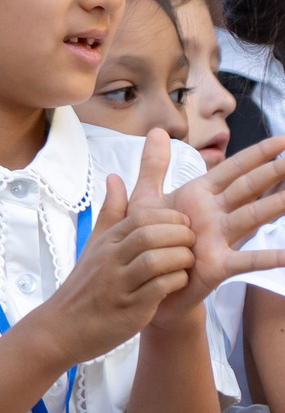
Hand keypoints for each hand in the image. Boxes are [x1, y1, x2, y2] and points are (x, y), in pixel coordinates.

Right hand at [29, 138, 197, 363]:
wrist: (62, 328)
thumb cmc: (86, 285)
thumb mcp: (95, 244)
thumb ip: (111, 211)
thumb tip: (114, 177)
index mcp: (107, 241)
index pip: (143, 215)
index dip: (171, 217)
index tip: (180, 227)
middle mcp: (111, 260)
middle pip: (152, 234)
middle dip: (181, 235)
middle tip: (189, 244)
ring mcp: (119, 284)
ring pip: (157, 259)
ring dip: (181, 258)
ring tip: (186, 263)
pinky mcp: (130, 309)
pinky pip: (160, 288)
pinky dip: (176, 282)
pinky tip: (178, 282)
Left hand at [159, 132, 284, 324]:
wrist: (143, 281)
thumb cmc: (148, 239)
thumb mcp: (146, 200)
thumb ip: (153, 167)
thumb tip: (157, 130)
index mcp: (200, 196)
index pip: (233, 169)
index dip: (257, 154)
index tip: (283, 139)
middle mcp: (215, 214)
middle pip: (249, 188)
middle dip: (273, 172)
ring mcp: (220, 238)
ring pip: (252, 216)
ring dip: (276, 206)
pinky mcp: (218, 265)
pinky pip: (246, 260)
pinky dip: (268, 258)